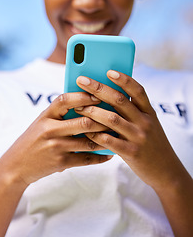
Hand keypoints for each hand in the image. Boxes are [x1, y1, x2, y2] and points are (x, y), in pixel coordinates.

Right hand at [0, 92, 111, 185]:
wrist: (16, 165)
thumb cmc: (32, 141)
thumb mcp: (41, 123)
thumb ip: (59, 114)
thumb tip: (86, 105)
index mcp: (44, 116)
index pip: (65, 100)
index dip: (83, 96)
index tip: (99, 94)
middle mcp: (50, 130)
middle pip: (83, 122)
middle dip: (103, 120)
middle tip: (117, 117)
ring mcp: (56, 147)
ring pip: (88, 141)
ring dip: (106, 139)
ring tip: (118, 135)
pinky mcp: (60, 162)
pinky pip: (86, 159)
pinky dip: (100, 157)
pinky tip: (108, 154)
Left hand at [74, 70, 184, 190]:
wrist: (165, 170)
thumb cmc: (149, 143)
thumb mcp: (147, 124)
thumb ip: (131, 111)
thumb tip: (105, 96)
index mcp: (149, 112)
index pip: (138, 90)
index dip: (124, 79)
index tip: (108, 71)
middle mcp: (145, 122)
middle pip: (119, 101)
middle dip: (98, 88)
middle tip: (81, 80)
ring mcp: (138, 137)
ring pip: (111, 119)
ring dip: (92, 111)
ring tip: (77, 107)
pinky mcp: (131, 152)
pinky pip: (109, 141)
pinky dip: (95, 134)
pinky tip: (84, 130)